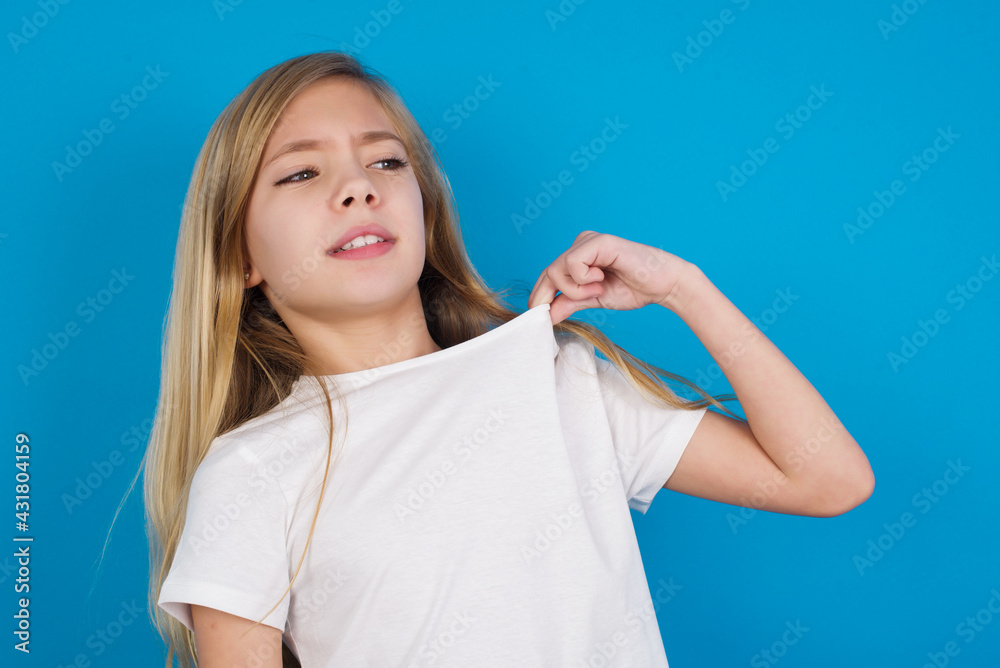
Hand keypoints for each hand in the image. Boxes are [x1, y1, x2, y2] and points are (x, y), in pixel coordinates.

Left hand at [527, 230, 693, 324]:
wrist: (662, 285)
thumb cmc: (633, 288)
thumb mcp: (593, 299)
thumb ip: (570, 303)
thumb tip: (546, 315)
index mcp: (578, 257)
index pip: (548, 276)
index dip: (541, 297)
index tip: (542, 317)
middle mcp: (580, 245)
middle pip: (548, 273)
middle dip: (555, 296)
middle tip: (582, 301)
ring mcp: (587, 241)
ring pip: (556, 269)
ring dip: (575, 289)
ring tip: (597, 289)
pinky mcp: (598, 242)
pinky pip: (572, 263)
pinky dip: (582, 279)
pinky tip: (601, 279)